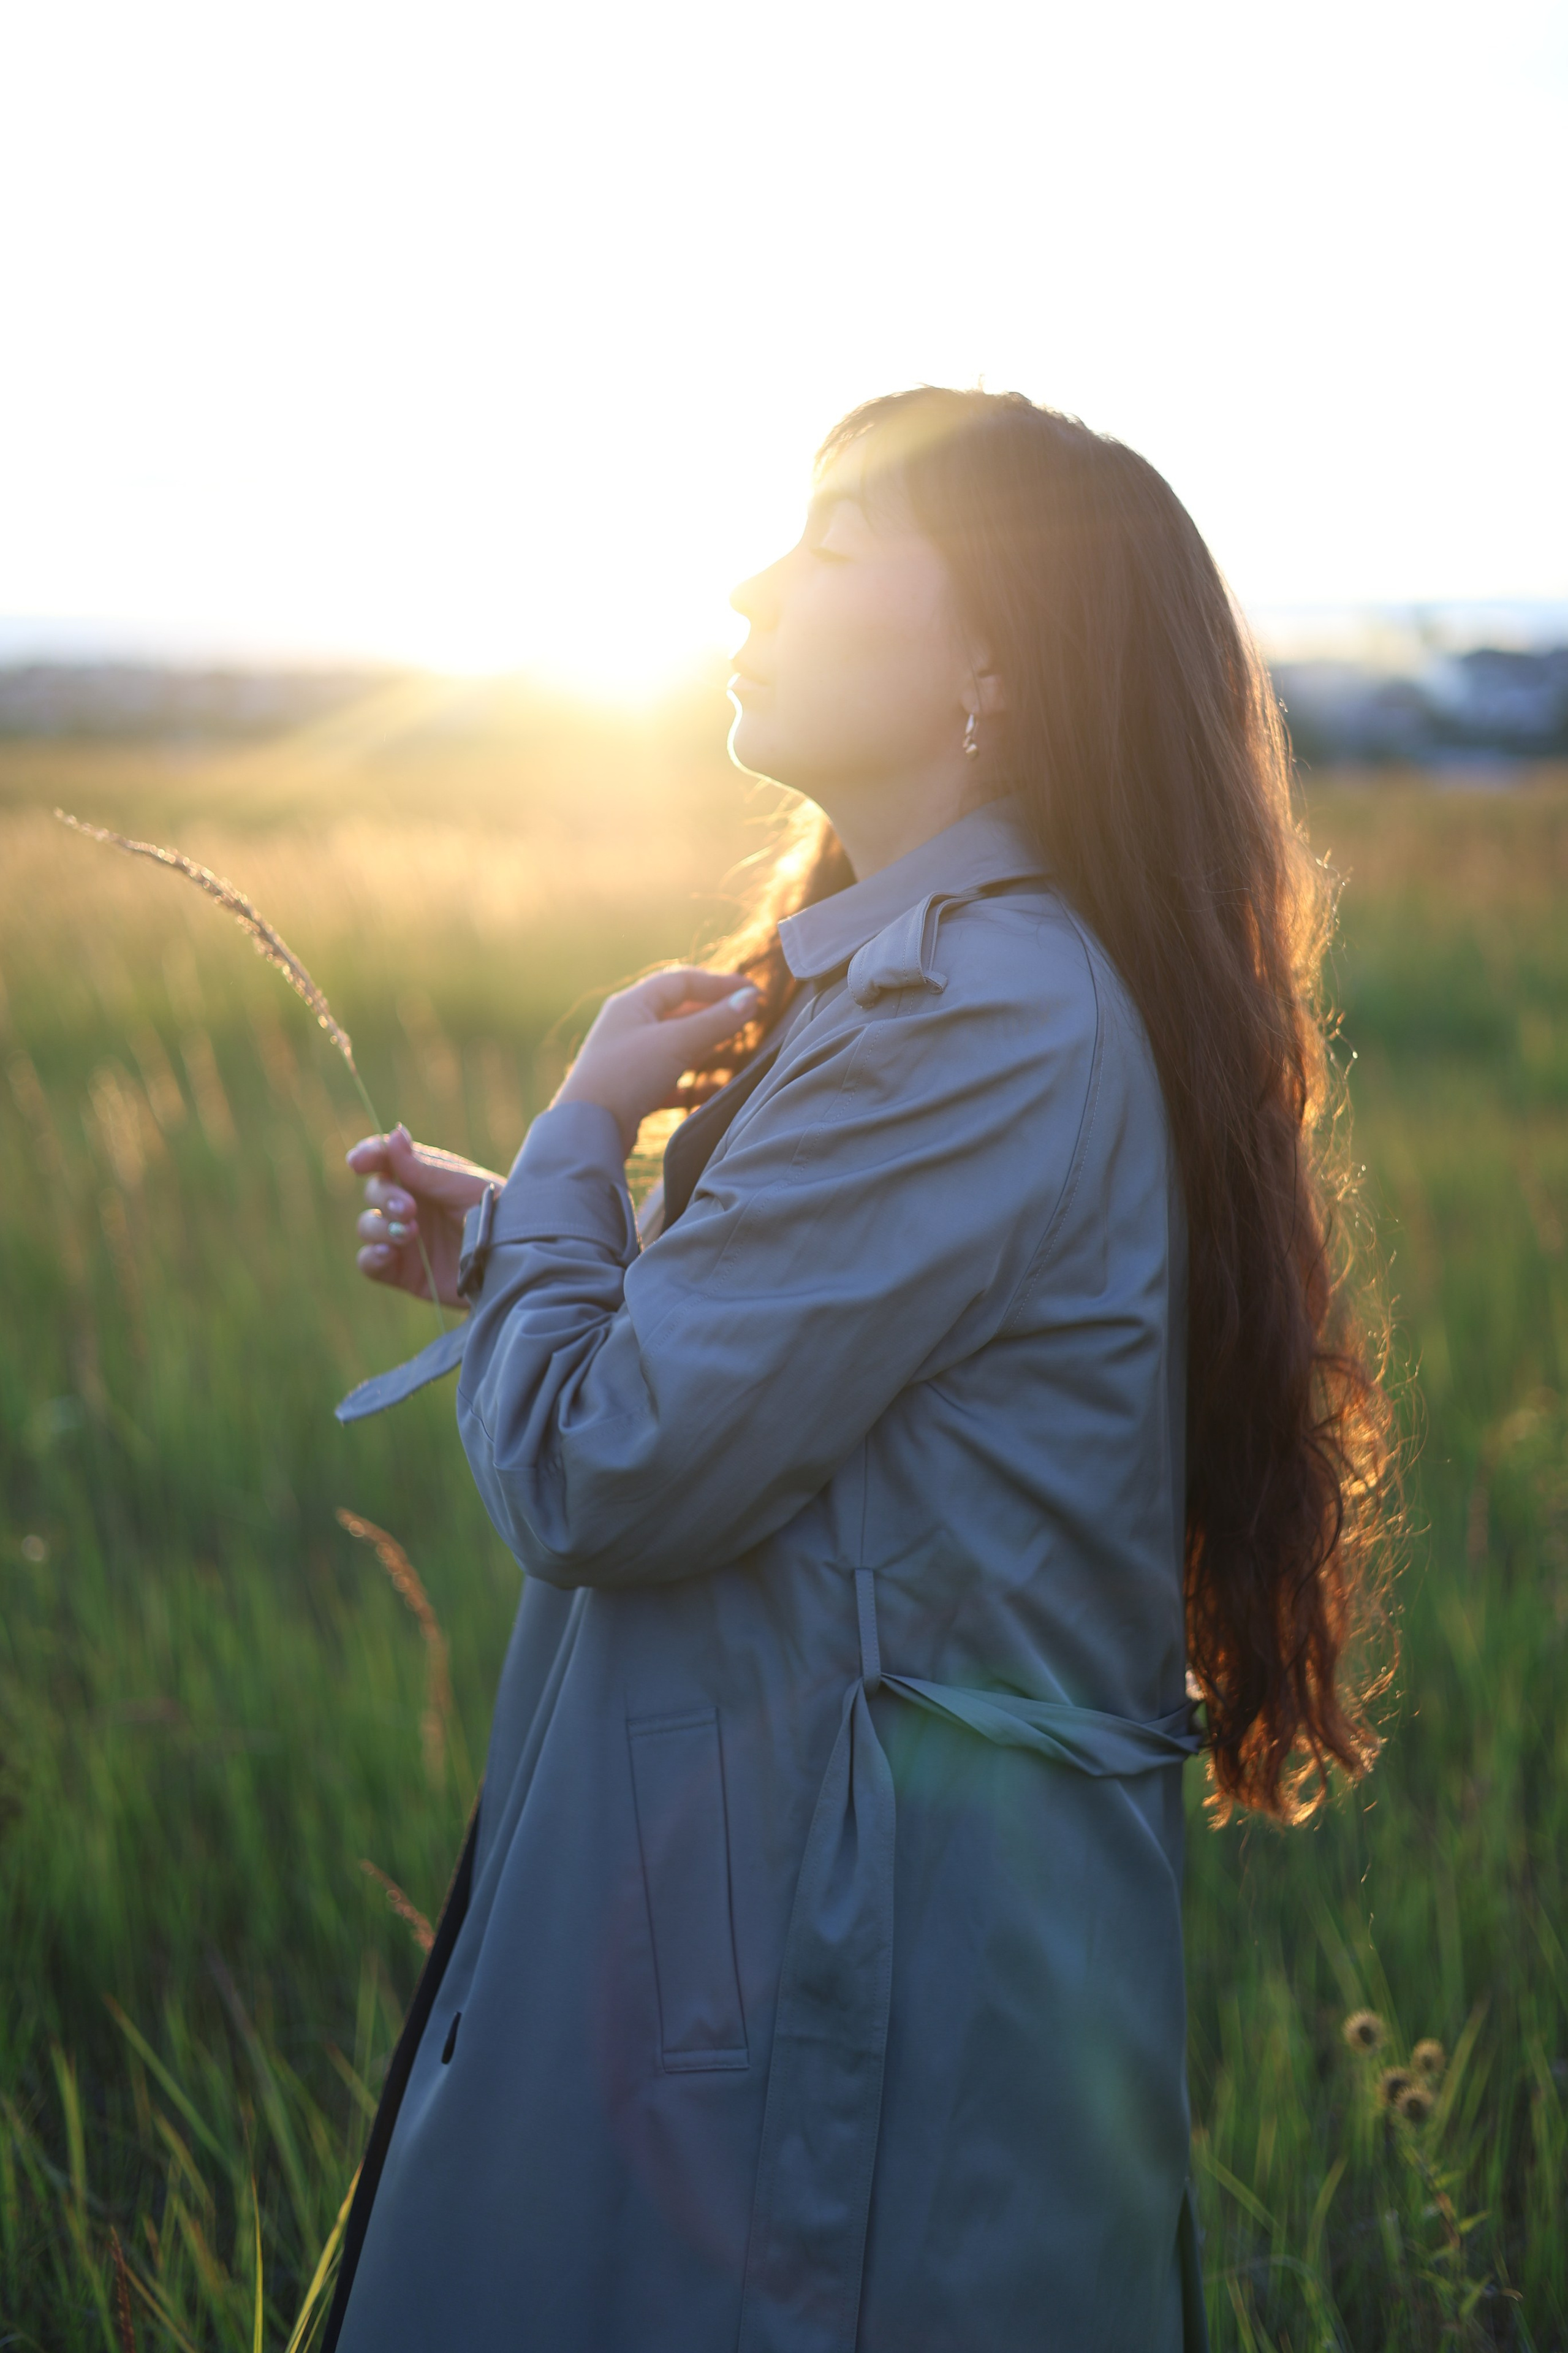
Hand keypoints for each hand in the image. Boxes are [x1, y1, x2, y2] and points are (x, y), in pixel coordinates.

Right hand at [346, 1126, 502, 1306]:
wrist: (517, 1260)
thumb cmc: (499, 1212)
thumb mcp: (462, 1186)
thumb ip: (423, 1168)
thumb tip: (394, 1134)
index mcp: (426, 1177)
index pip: (386, 1159)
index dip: (369, 1155)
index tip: (359, 1161)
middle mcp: (411, 1205)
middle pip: (375, 1191)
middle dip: (384, 1196)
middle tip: (409, 1209)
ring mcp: (406, 1239)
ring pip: (367, 1225)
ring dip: (379, 1226)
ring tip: (411, 1232)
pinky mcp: (405, 1273)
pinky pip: (370, 1263)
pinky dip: (372, 1257)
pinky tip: (388, 1253)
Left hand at [552, 967, 760, 1154]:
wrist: (587, 1130)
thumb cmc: (626, 1075)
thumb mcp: (676, 1043)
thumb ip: (715, 1021)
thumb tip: (751, 999)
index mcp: (632, 1003)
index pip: (682, 981)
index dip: (720, 984)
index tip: (754, 993)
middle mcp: (628, 1026)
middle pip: (679, 1011)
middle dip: (715, 1014)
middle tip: (749, 1019)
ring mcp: (629, 1059)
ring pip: (676, 1045)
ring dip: (707, 1047)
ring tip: (739, 1053)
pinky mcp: (631, 1090)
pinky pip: (669, 1078)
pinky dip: (693, 1081)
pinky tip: (715, 1089)